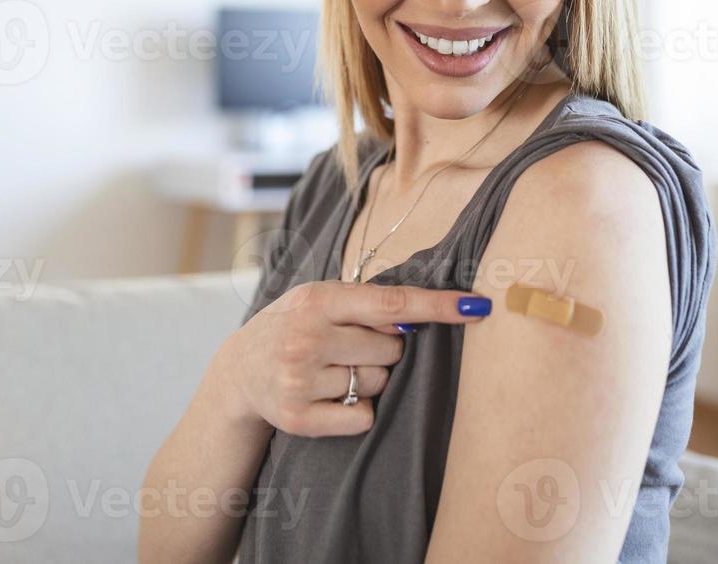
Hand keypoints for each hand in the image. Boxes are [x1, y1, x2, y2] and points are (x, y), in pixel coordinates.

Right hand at [224, 281, 492, 436]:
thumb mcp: (320, 299)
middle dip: (383, 348)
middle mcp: (306, 338)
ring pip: (379, 384)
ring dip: (368, 379)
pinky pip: (363, 417)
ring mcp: (300, 380)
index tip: (477, 306)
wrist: (240, 370)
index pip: (391, 303)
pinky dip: (358, 410)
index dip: (438, 306)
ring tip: (333, 370)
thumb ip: (366, 303)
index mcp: (317, 300)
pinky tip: (329, 397)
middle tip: (348, 346)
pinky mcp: (298, 418)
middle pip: (391, 349)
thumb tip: (423, 318)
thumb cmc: (296, 325)